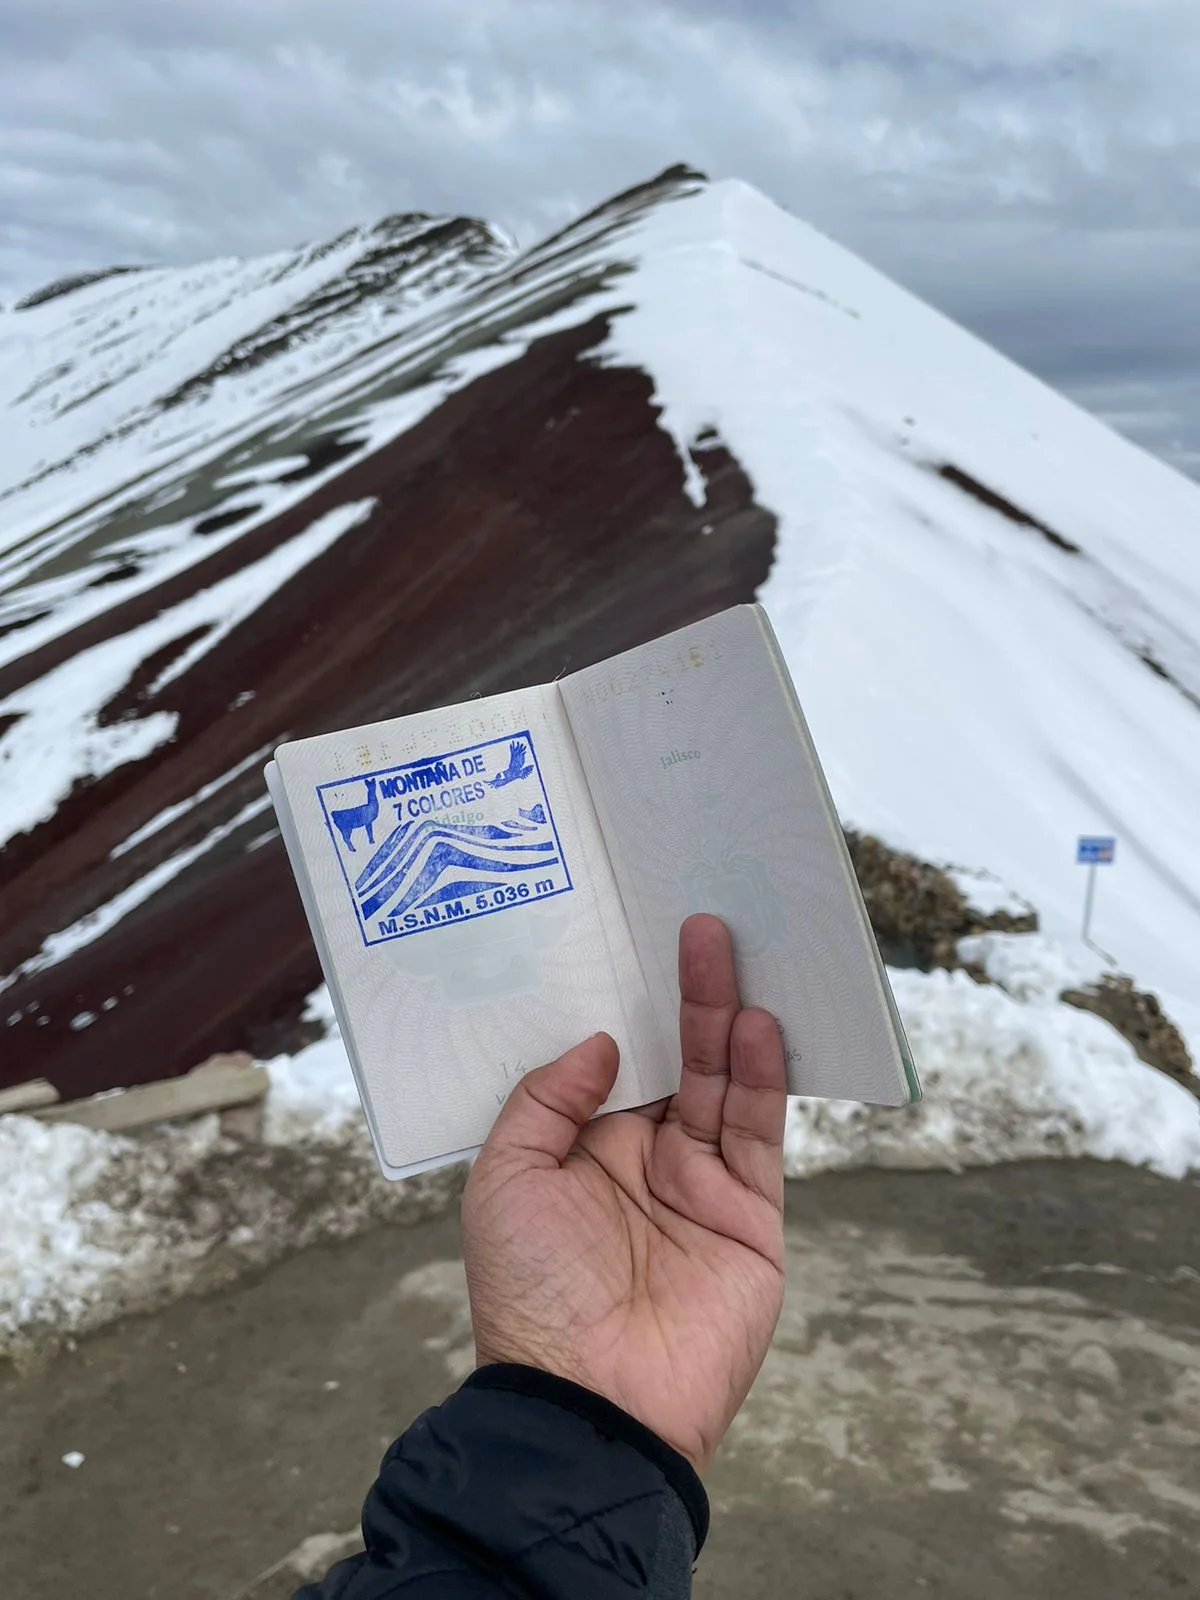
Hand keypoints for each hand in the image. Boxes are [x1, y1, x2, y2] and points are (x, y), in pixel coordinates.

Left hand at [461, 914, 786, 1472]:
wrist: (590, 1401)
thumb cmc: (530, 1293)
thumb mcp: (504, 1178)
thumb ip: (547, 1099)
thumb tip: (603, 1042)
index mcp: (583, 1152)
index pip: (615, 1061)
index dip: (627, 1006)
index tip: (632, 941)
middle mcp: (644, 1161)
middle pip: (674, 1061)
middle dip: (683, 995)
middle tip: (693, 923)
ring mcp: (700, 1187)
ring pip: (718, 1084)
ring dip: (724, 1018)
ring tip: (724, 950)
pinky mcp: (749, 1216)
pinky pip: (757, 1134)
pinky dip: (760, 1077)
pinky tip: (757, 1025)